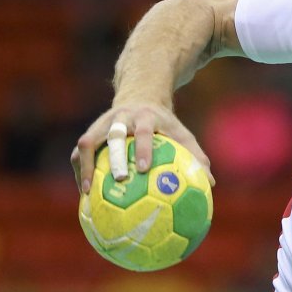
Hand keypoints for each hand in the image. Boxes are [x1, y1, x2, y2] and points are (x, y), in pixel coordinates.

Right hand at [70, 101, 213, 193]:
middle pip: (113, 135)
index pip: (143, 131)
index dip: (143, 149)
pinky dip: (80, 170)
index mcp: (145, 116)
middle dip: (114, 157)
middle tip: (118, 180)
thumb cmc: (165, 124)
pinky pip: (80, 152)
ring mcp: (102, 123)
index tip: (143, 169)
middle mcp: (121, 117)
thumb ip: (195, 156)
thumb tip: (211, 183)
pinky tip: (85, 193)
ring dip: (86, 165)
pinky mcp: (90, 132)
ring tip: (88, 192)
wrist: (139, 97)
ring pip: (88, 141)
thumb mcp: (181, 134)